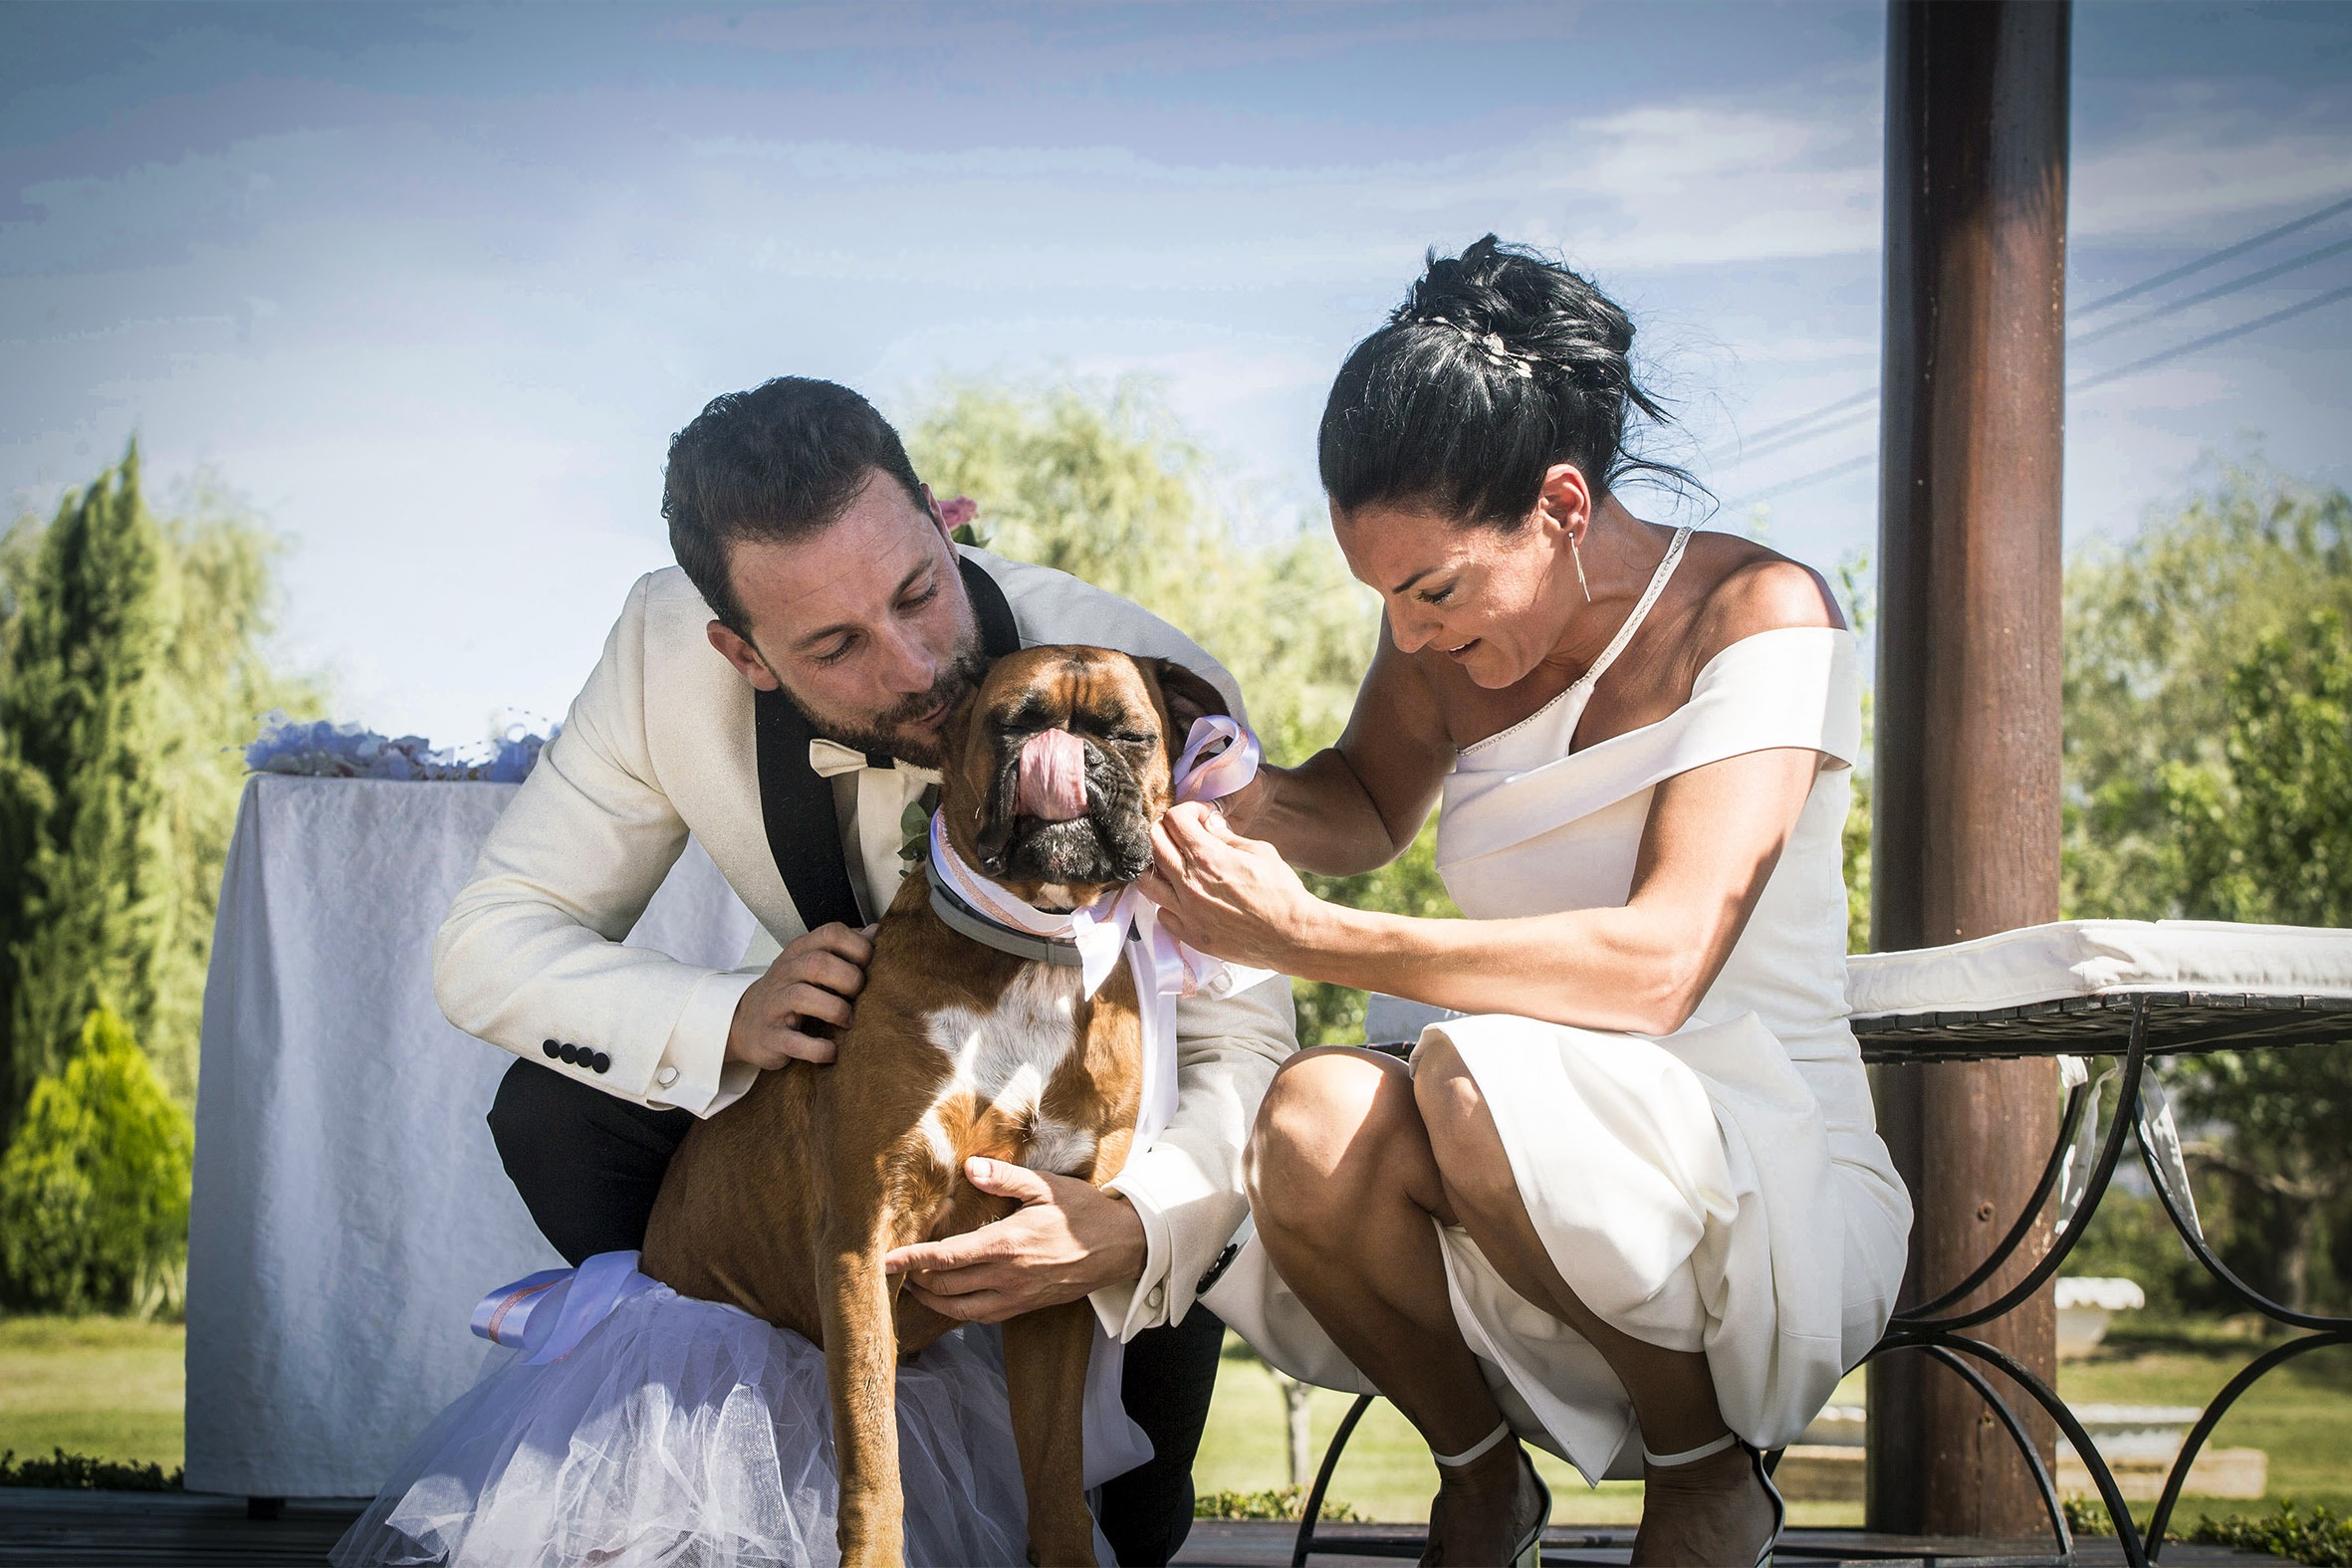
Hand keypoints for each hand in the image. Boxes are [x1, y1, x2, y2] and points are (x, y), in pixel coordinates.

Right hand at [723, 922, 874, 1068]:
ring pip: (802, 997)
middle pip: (819, 964)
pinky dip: (818, 1049)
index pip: (832, 933)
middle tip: (860, 996)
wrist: (745, 1023)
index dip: (859, 948)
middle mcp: (786, 973)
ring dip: (836, 1010)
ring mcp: (775, 1004)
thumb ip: (845, 949)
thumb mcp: (814, 963)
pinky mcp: (771, 1037)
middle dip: (850, 980)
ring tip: (848, 1021)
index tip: (870, 966)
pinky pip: (794, 1042)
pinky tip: (831, 1050)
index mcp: (801, 951)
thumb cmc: (790, 991)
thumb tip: (877, 932)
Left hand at [881, 1158, 1146, 1322]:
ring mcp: (1016, 1296)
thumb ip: (1005, 1178)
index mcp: (1006, 1244)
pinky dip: (958, 1311)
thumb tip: (970, 1167)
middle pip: (945, 1287)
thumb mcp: (1046, 1186)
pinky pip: (982, 1316)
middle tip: (895, 1269)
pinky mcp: (1025, 1307)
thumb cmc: (1083, 1212)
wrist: (1120, 1247)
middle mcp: (1007, 1276)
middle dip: (915, 1280)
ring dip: (932, 1300)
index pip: (946, 1257)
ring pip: (960, 1309)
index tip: (886, 1261)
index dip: (912, 1260)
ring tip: (914, 1287)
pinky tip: (950, 1299)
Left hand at [1137, 800, 1332, 970]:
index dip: (1187, 811)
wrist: (1291, 936)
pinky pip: (1161, 912)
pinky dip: (1168, 901)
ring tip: (1177, 864)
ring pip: (1145, 880)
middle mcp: (1188, 884)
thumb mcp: (1259, 851)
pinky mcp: (1188, 935)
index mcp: (1207, 858)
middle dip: (1167, 830)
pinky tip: (1186, 897)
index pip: (1174, 819)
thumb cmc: (1282, 892)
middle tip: (1185, 834)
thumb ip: (1226, 837)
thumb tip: (1208, 825)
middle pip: (1153, 843)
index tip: (1201, 817)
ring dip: (1157, 865)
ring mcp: (1185, 912)